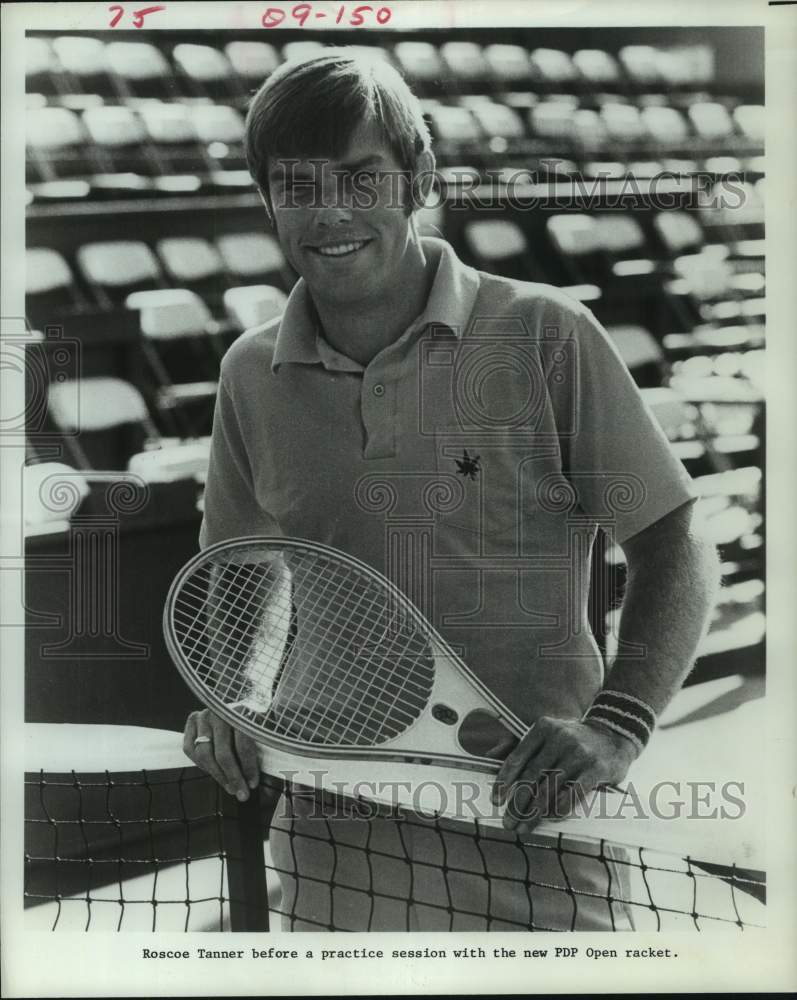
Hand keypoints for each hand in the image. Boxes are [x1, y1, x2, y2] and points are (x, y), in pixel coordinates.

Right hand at [183, 708, 260, 801]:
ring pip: (205, 754)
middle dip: (233, 777)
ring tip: (229, 786)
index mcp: (241, 711)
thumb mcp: (261, 729)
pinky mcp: (192, 720)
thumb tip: (262, 784)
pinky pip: (190, 749)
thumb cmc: (251, 720)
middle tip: (241, 793)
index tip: (253, 784)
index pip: (243, 745)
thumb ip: (262, 749)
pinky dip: (201, 764)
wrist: (235, 704)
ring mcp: (204, 715)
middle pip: (223, 753)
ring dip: (218, 775)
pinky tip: (214, 772)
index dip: (248, 768)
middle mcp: (220, 712)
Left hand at [491, 716, 638, 836]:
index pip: (517, 757)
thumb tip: (489, 756)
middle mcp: (560, 738)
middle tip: (508, 822)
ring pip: (549, 789)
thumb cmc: (572, 738)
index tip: (496, 800)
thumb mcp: (546, 733)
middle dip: (517, 803)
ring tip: (524, 827)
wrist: (613, 735)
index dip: (504, 781)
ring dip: (534, 813)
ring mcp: (579, 753)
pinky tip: (550, 819)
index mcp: (543, 728)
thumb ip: (518, 744)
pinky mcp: (596, 769)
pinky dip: (560, 809)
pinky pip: (573, 794)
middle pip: (531, 776)